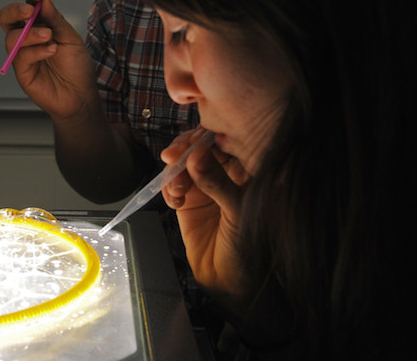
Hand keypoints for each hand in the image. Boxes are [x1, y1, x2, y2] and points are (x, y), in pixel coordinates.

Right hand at [0, 0, 99, 119]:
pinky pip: (20, 56)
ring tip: (49, 36)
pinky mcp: (21, 72)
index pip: (28, 7)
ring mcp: (22, 55)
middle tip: (30, 10)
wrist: (81, 95)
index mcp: (40, 26)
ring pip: (11, 37)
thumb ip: (56, 20)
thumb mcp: (71, 38)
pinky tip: (51, 51)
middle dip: (15, 10)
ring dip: (30, 33)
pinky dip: (36, 50)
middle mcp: (27, 39)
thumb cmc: (77, 67)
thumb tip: (44, 0)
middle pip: (6, 19)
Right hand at [161, 128, 248, 297]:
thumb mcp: (237, 211)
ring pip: (181, 165)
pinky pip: (172, 185)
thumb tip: (197, 156)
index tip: (190, 143)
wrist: (230, 280)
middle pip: (197, 148)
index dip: (203, 137)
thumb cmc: (248, 246)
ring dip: (173, 173)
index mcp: (244, 170)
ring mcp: (204, 186)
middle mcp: (223, 174)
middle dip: (182, 150)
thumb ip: (218, 183)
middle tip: (171, 157)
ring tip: (176, 191)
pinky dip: (168, 189)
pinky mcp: (187, 201)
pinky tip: (175, 201)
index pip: (222, 141)